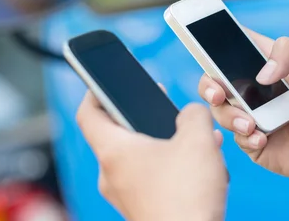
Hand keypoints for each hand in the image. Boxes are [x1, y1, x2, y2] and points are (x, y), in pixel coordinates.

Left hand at [77, 91, 227, 220]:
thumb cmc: (187, 197)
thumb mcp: (198, 139)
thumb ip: (194, 114)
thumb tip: (191, 115)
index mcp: (114, 151)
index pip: (89, 113)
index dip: (94, 91)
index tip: (103, 80)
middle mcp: (112, 175)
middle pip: (119, 134)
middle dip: (146, 117)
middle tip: (162, 106)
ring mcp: (126, 196)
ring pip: (140, 157)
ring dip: (166, 143)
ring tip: (194, 139)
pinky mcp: (142, 210)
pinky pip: (151, 178)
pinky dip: (171, 167)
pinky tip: (199, 167)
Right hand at [198, 29, 288, 188]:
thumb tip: (261, 74)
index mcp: (265, 62)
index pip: (232, 45)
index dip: (213, 42)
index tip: (202, 45)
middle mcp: (252, 86)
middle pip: (213, 78)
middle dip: (208, 84)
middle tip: (218, 93)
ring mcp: (249, 114)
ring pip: (219, 110)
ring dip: (230, 115)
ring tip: (252, 124)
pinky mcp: (251, 140)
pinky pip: (234, 137)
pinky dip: (245, 136)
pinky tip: (263, 137)